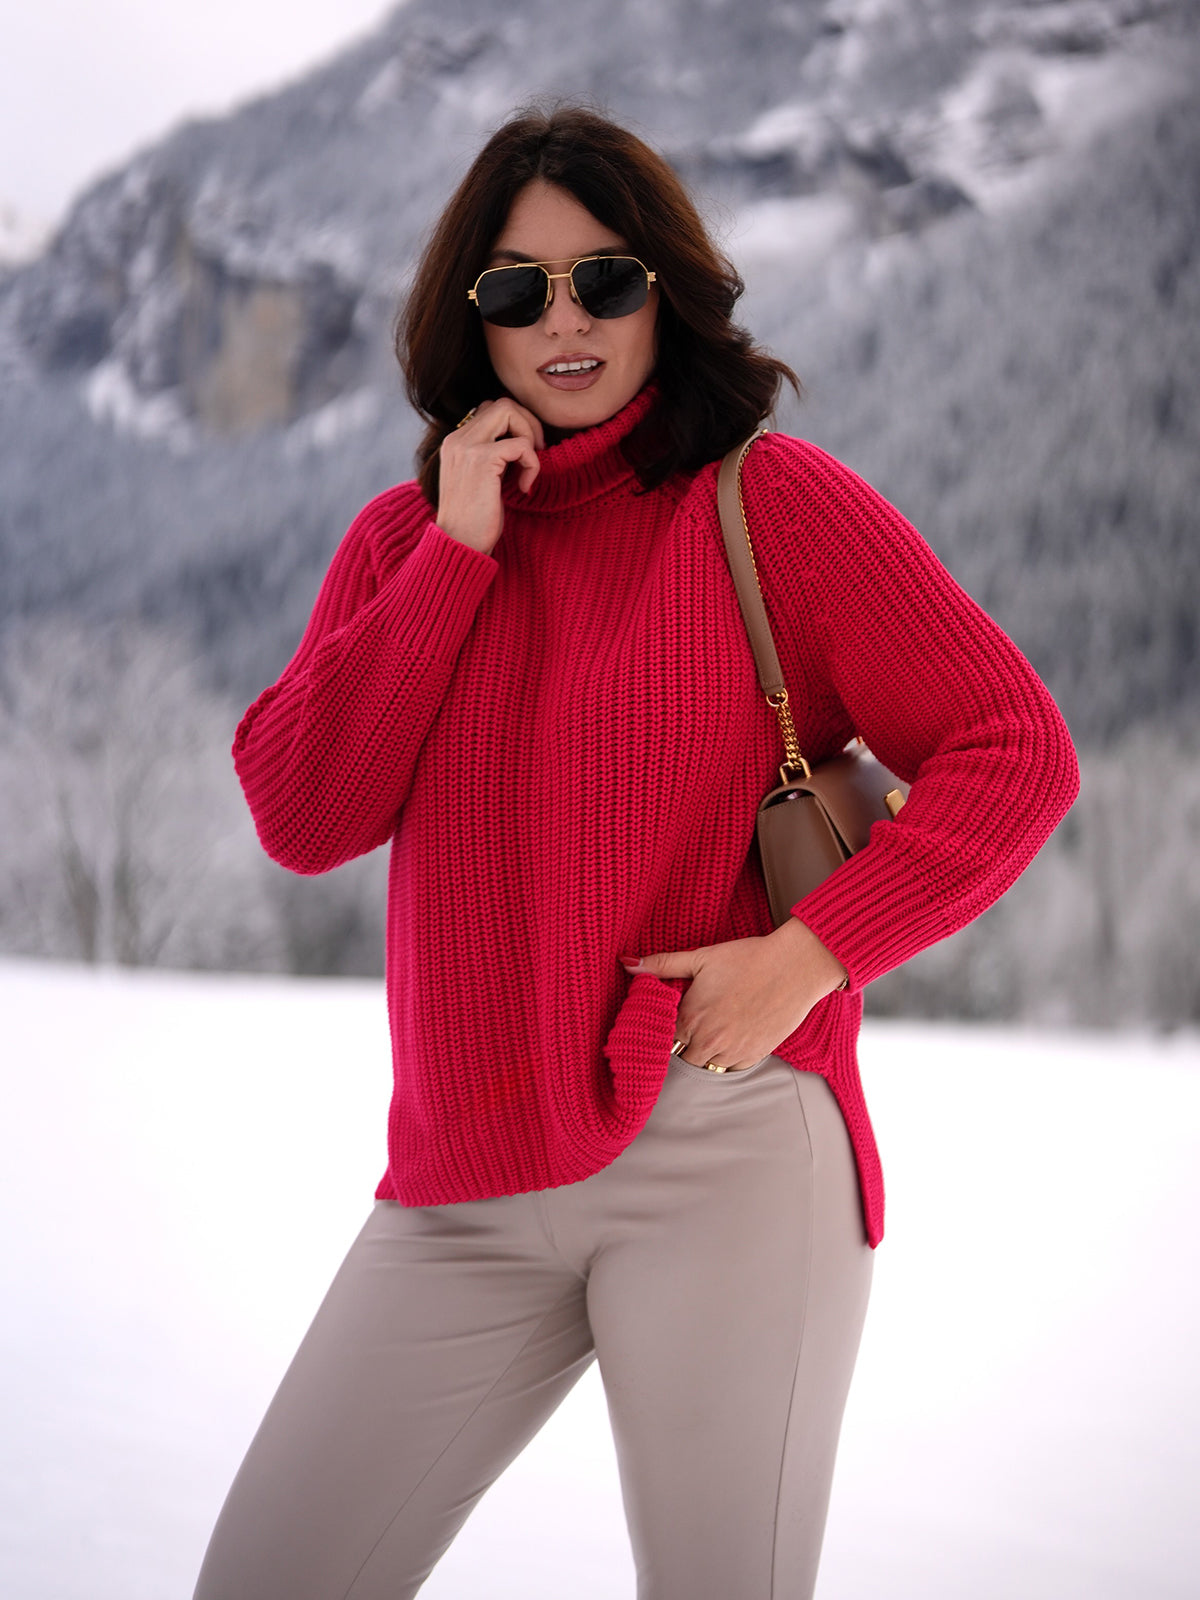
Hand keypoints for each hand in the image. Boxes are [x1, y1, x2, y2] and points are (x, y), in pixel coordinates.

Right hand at [435, 398, 544, 554]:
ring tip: (530, 468)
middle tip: (536, 454)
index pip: (490, 410)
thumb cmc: (474, 521)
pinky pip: (521, 444)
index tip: (525, 454)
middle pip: (502, 403)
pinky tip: (525, 488)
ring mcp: (468, 446)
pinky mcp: (482, 460)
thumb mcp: (480, 480)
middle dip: (528, 424)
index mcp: (455, 442)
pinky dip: (532, 464)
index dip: (515, 426)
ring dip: (530, 436)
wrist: (459, 545)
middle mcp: (458, 438)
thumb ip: (492, 456)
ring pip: (509, 411)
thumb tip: (520, 440)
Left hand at [621, 918, 847, 1070]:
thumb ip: (662, 964)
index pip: (661, 1040)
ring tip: (708, 1033)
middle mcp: (709, 1042)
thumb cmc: (749, 958)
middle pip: (680, 1058)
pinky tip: (728, 1039)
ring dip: (702, 1054)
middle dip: (680, 1046)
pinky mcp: (755, 1055)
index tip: (663, 1024)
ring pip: (705, 1067)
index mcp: (690, 1018)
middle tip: (686, 1029)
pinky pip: (731, 1069)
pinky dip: (726, 1059)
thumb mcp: (701, 957)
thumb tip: (627, 964)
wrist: (796, 966)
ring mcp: (733, 1052)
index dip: (660, 1032)